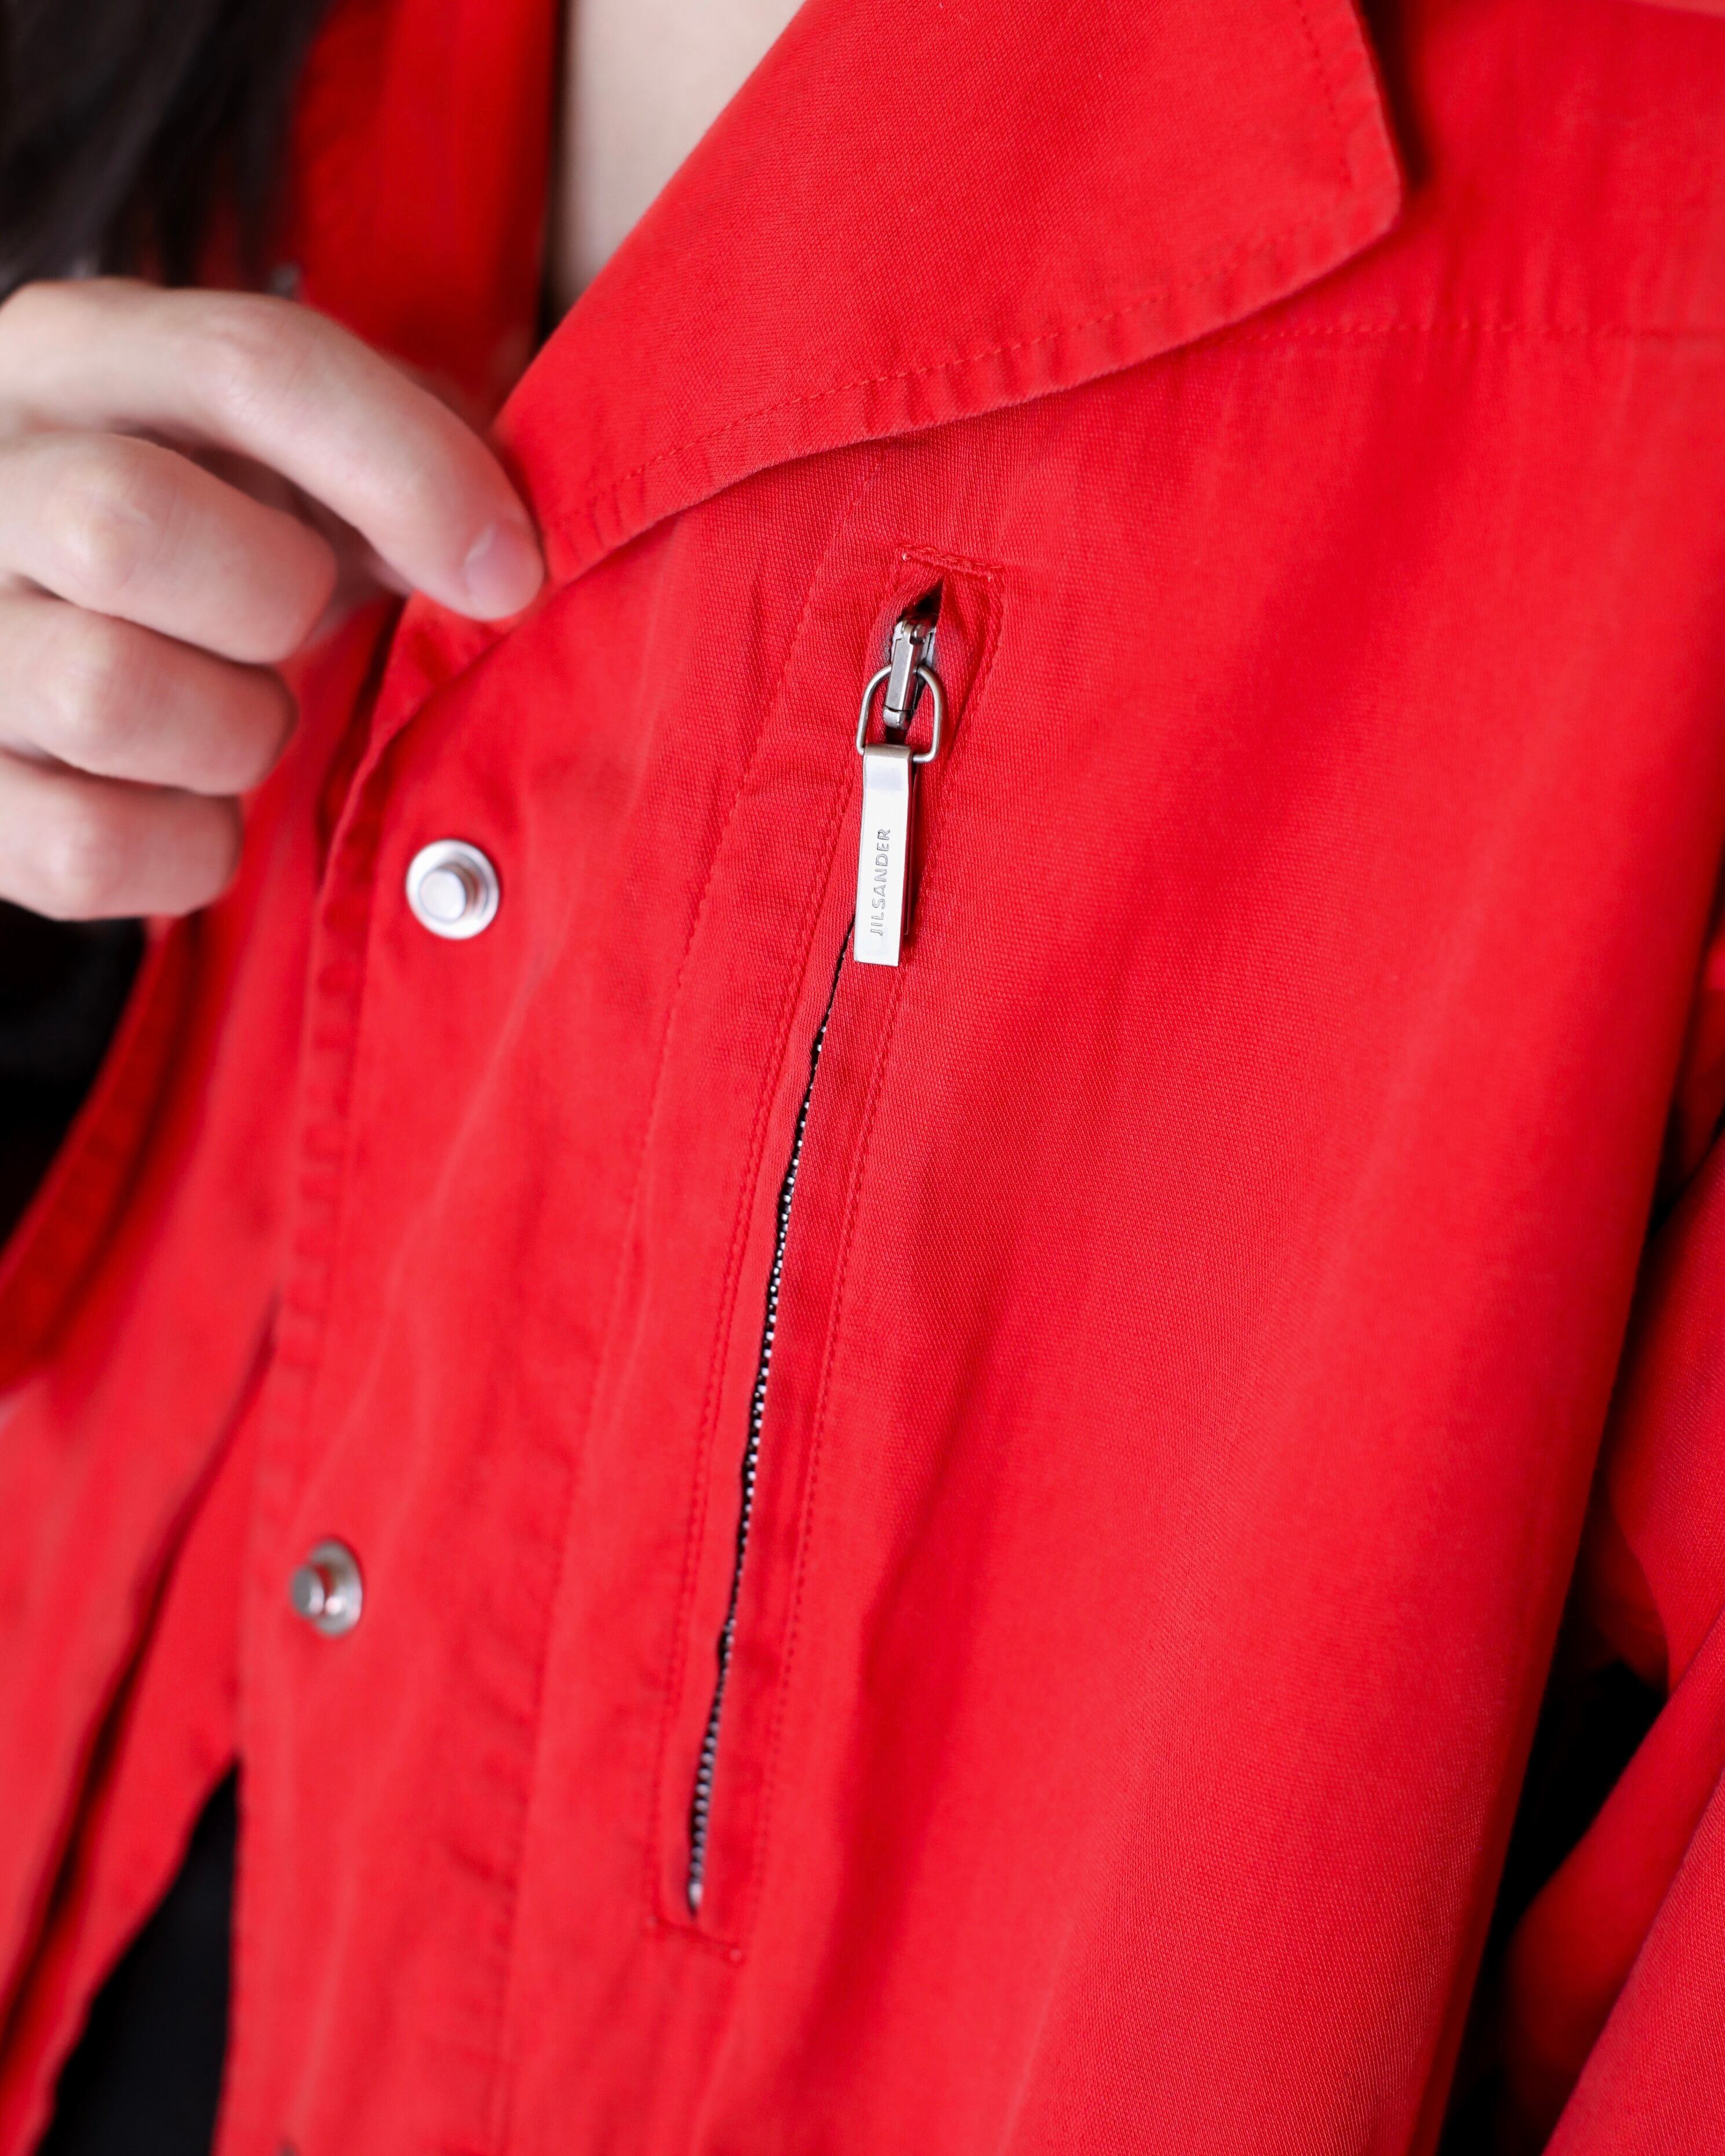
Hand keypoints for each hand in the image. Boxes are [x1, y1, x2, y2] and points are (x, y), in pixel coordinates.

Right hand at [0, 278, 543, 919]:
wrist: (50, 635)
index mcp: (73, 354)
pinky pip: (88, 847)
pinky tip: (196, 808)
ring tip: (240, 715)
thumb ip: (397, 461)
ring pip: (105, 693)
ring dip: (233, 731)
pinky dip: (184, 848)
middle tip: (297, 628)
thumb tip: (496, 564)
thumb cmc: (216, 533)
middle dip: (267, 602)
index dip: (408, 472)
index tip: (509, 572)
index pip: (249, 365)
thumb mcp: (293, 454)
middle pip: (121, 524)